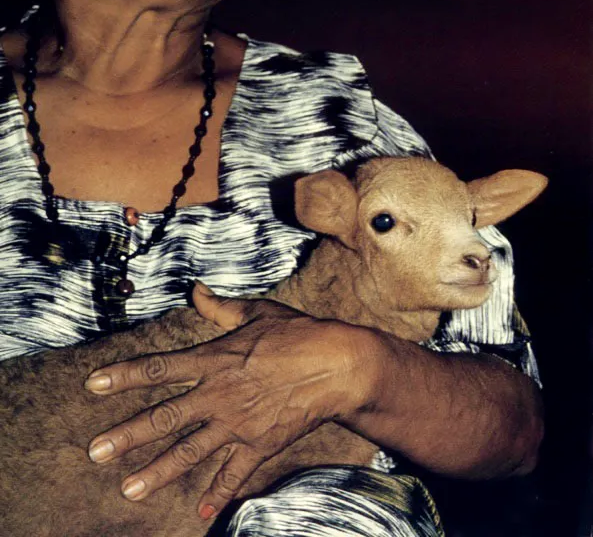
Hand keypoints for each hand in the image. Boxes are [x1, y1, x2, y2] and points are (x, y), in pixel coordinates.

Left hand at [85, 283, 371, 519]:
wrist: (336, 365)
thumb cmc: (297, 333)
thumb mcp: (256, 312)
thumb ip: (220, 307)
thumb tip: (196, 289)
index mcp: (215, 359)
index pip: (160, 368)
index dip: (125, 375)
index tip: (93, 384)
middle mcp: (219, 394)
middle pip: (165, 418)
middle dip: (127, 435)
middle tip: (96, 451)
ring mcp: (238, 424)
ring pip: (189, 452)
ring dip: (157, 473)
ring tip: (128, 490)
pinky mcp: (259, 445)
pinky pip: (233, 474)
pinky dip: (217, 494)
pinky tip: (200, 514)